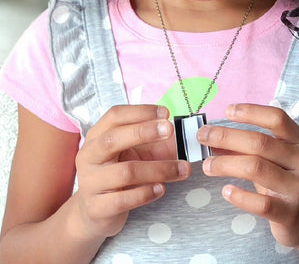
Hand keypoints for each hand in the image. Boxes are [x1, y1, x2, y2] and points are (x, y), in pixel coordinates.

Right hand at [74, 105, 189, 239]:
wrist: (90, 213)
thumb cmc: (115, 174)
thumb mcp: (130, 153)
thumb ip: (151, 142)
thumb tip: (182, 134)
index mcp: (97, 136)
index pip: (114, 116)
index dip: (140, 111)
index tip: (165, 113)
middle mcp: (89, 156)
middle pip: (113, 139)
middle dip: (144, 132)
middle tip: (170, 129)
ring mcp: (90, 183)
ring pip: (125, 172)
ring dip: (159, 169)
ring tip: (182, 169)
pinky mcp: (96, 207)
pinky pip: (123, 199)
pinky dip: (146, 193)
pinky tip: (161, 189)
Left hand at [197, 103, 298, 249]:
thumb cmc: (288, 181)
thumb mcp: (275, 160)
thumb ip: (248, 148)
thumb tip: (213, 137)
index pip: (277, 118)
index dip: (251, 112)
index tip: (227, 110)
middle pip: (260, 142)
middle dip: (226, 137)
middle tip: (203, 136)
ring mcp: (297, 188)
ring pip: (256, 168)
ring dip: (226, 164)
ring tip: (207, 165)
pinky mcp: (289, 213)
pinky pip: (260, 203)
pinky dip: (240, 196)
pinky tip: (226, 191)